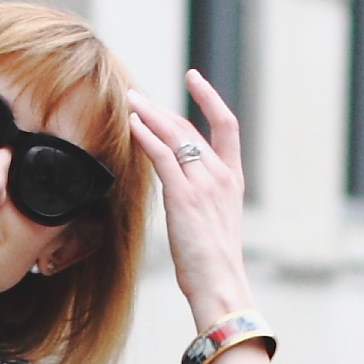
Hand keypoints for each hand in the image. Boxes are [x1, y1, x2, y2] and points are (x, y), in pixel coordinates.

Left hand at [129, 70, 249, 335]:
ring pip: (175, 136)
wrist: (221, 285)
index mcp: (233, 180)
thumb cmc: (214, 266)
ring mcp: (204, 184)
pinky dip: (147, 136)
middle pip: (190, 128)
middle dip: (161, 108)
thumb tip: (181, 196)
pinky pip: (163, 156)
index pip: (227, 126)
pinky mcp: (184, 196)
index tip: (194, 78)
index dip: (210, 98)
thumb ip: (201, 201)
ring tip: (130, 102)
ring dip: (149, 115)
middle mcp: (221, 175)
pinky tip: (132, 125)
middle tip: (137, 96)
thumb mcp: (213, 225)